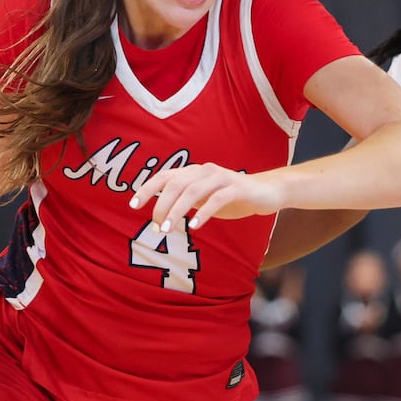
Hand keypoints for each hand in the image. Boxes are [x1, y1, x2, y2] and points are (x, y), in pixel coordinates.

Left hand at [128, 163, 284, 232]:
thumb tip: (160, 213)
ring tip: (168, 229)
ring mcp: (222, 178)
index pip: (165, 176)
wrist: (267, 192)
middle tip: (156, 226)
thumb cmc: (233, 197)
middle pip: (176, 183)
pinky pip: (217, 199)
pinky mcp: (237, 188)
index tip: (133, 206)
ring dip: (177, 210)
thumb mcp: (205, 198)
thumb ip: (185, 200)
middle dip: (161, 204)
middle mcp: (205, 171)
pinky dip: (203, 212)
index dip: (147, 189)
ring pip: (193, 190)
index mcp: (195, 172)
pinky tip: (194, 226)